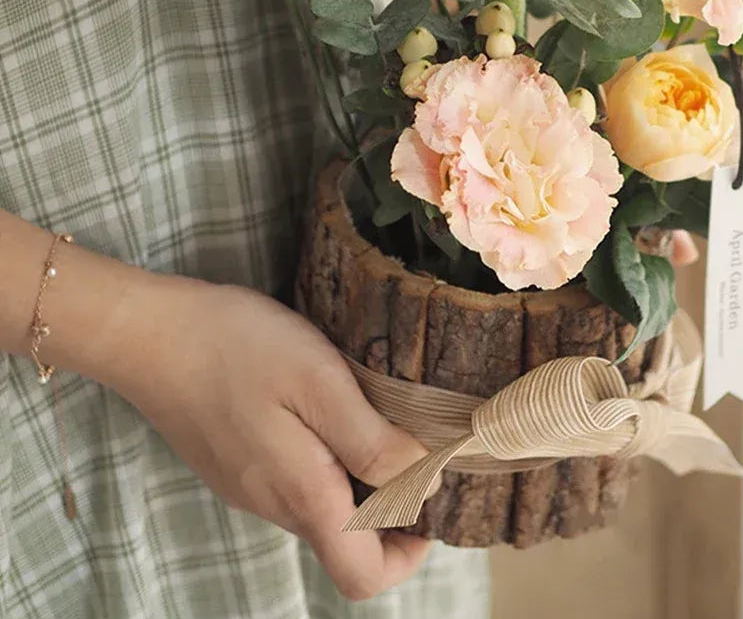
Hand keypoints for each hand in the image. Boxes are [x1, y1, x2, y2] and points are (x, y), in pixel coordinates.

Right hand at [105, 276, 431, 601]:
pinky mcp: (235, 462)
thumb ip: (371, 442)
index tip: (428, 496)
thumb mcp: (319, 383)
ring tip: (376, 412)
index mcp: (303, 495)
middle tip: (411, 438)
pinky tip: (328, 404)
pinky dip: (326, 457)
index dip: (408, 553)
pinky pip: (294, 480)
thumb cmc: (238, 348)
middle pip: (347, 541)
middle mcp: (275, 505)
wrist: (150, 332)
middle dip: (391, 505)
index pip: (363, 576)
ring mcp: (250, 486)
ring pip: (321, 507)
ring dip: (359, 476)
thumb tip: (424, 482)